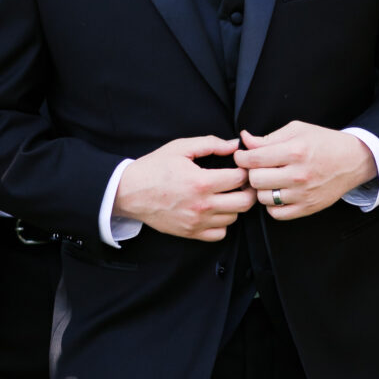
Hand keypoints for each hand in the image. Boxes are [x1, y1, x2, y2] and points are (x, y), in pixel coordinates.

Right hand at [111, 136, 255, 242]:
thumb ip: (210, 144)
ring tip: (226, 195)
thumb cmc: (154, 168)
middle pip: (244, 202)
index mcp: (201, 182)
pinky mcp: (191, 232)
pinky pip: (220, 234)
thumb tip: (234, 144)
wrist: (130, 192)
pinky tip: (215, 211)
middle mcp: (202, 205)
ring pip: (234, 218)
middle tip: (243, 183)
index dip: (244, 170)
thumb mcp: (180, 148)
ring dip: (235, 206)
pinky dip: (222, 223)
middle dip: (248, 190)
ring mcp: (197, 221)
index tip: (240, 167)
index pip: (239, 178)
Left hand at [240, 123, 375, 222]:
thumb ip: (269, 137)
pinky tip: (278, 193)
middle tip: (256, 168)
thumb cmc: (324, 142)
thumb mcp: (298, 130)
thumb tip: (245, 140)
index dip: (241, 157)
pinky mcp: (307, 208)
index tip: (242, 156)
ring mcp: (303, 194)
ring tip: (269, 180)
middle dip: (251, 173)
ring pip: (264, 198)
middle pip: (256, 180)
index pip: (254, 159)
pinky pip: (276, 214)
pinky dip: (272, 205)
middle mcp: (299, 174)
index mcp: (295, 151)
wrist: (353, 161)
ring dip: (261, 189)